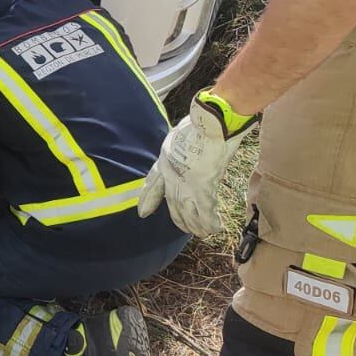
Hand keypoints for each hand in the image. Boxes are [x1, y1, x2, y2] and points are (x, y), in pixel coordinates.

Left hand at [137, 91, 254, 235]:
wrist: (210, 121)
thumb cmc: (200, 122)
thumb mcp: (179, 134)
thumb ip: (180, 145)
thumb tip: (189, 144)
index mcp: (165, 158)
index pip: (153, 182)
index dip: (148, 197)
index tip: (142, 211)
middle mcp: (171, 172)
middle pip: (172, 201)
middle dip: (178, 217)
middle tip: (183, 228)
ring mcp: (186, 180)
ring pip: (187, 209)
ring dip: (194, 223)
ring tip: (200, 233)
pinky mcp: (202, 184)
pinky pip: (205, 208)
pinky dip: (209, 220)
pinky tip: (213, 229)